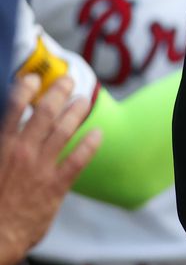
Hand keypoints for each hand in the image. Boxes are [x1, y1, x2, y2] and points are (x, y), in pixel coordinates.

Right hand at [0, 76, 98, 264]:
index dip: (24, 90)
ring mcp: (41, 167)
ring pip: (63, 131)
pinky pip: (78, 159)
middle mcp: (22, 151)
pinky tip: (98, 134)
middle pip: (44, 114)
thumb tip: (5, 130)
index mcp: (1, 146)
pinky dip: (90, 144)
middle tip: (68, 81)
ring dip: (76, 112)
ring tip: (84, 100)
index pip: (13, 109)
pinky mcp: (56, 185)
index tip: (33, 79)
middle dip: (58, 93)